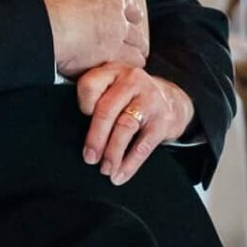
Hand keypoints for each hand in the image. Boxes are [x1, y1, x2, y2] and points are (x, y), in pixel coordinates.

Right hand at [39, 0, 149, 78]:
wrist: (42, 26)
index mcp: (113, 0)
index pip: (133, 9)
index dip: (132, 17)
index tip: (129, 22)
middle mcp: (119, 21)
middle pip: (138, 34)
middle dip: (136, 41)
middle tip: (131, 48)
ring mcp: (116, 42)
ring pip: (138, 53)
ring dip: (133, 57)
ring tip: (127, 63)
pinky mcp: (108, 60)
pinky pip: (127, 68)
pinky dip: (124, 70)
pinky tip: (118, 73)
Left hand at [76, 64, 195, 184]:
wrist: (174, 100)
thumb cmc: (132, 98)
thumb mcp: (114, 87)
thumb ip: (96, 97)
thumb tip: (71, 130)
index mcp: (114, 71)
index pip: (90, 85)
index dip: (83, 105)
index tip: (80, 121)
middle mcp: (132, 81)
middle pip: (107, 110)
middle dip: (95, 137)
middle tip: (89, 158)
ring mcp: (150, 99)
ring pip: (125, 127)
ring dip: (112, 153)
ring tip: (105, 170)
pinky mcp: (163, 121)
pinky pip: (143, 145)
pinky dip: (130, 164)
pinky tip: (120, 175)